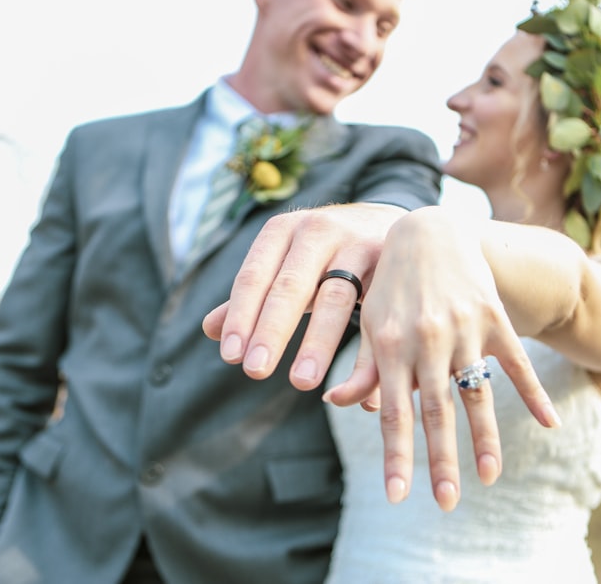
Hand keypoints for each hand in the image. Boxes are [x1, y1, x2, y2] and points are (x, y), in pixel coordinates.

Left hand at [202, 202, 405, 389]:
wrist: (384, 219)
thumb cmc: (322, 251)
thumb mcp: (285, 262)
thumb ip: (253, 294)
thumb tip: (210, 330)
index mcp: (282, 230)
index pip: (254, 276)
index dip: (241, 316)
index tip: (232, 356)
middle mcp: (318, 231)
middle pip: (291, 286)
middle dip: (272, 330)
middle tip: (255, 371)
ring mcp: (356, 244)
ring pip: (335, 297)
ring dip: (317, 342)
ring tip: (301, 381)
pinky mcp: (390, 263)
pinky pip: (376, 309)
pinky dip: (365, 346)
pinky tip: (354, 380)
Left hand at [323, 206, 559, 511]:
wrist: (431, 231)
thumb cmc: (392, 285)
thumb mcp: (371, 322)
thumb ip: (361, 367)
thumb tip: (336, 404)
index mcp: (390, 345)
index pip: (394, 413)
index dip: (397, 456)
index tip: (397, 496)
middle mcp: (427, 340)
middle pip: (436, 411)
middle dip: (440, 461)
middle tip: (445, 505)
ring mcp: (464, 329)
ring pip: (476, 394)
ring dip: (483, 438)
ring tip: (488, 478)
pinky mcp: (494, 318)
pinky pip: (516, 362)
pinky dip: (532, 393)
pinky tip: (550, 424)